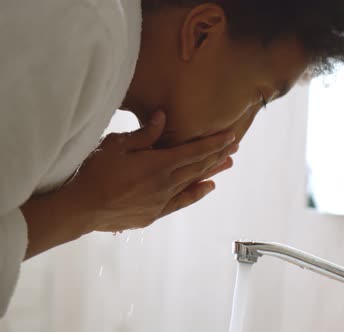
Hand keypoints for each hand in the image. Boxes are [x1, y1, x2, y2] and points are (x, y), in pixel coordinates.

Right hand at [63, 111, 237, 232]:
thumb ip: (144, 134)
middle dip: (218, 154)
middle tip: (235, 147)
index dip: (214, 143)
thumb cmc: (94, 173)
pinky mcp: (154, 214)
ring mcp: (161, 200)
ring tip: (228, 164)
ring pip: (193, 182)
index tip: (230, 136)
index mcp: (158, 164)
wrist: (81, 208)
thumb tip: (163, 117)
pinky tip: (208, 188)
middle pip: (198, 166)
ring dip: (212, 171)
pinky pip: (182, 202)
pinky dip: (197, 193)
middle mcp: (165, 183)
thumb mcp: (116, 145)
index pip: (194, 150)